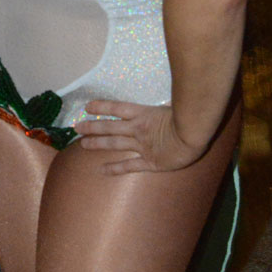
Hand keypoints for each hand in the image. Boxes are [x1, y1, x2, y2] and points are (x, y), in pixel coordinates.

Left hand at [76, 101, 203, 172]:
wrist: (193, 135)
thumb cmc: (188, 116)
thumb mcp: (173, 105)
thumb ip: (164, 106)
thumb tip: (163, 101)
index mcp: (144, 114)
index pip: (117, 108)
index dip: (102, 107)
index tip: (88, 107)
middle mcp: (138, 129)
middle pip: (110, 126)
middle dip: (92, 127)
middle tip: (77, 127)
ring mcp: (142, 146)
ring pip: (114, 144)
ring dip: (97, 144)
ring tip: (83, 144)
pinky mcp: (149, 162)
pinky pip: (128, 166)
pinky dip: (114, 168)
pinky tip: (102, 170)